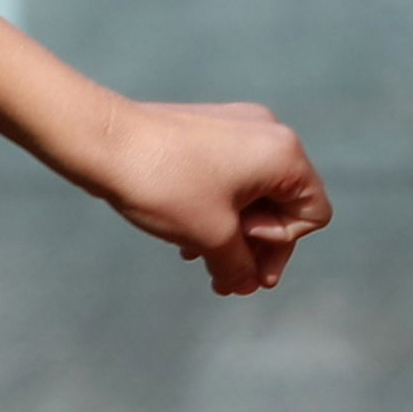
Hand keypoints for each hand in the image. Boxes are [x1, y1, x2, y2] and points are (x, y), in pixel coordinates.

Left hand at [82, 97, 331, 295]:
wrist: (101, 140)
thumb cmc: (163, 185)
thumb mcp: (211, 236)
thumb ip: (240, 266)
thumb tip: (243, 285)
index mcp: (285, 154)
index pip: (312, 213)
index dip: (280, 243)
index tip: (240, 249)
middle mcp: (269, 132)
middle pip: (282, 204)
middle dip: (254, 246)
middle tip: (228, 281)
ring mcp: (236, 126)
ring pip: (249, 193)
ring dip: (229, 232)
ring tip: (196, 259)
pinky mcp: (206, 129)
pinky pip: (225, 177)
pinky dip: (213, 208)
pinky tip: (184, 237)